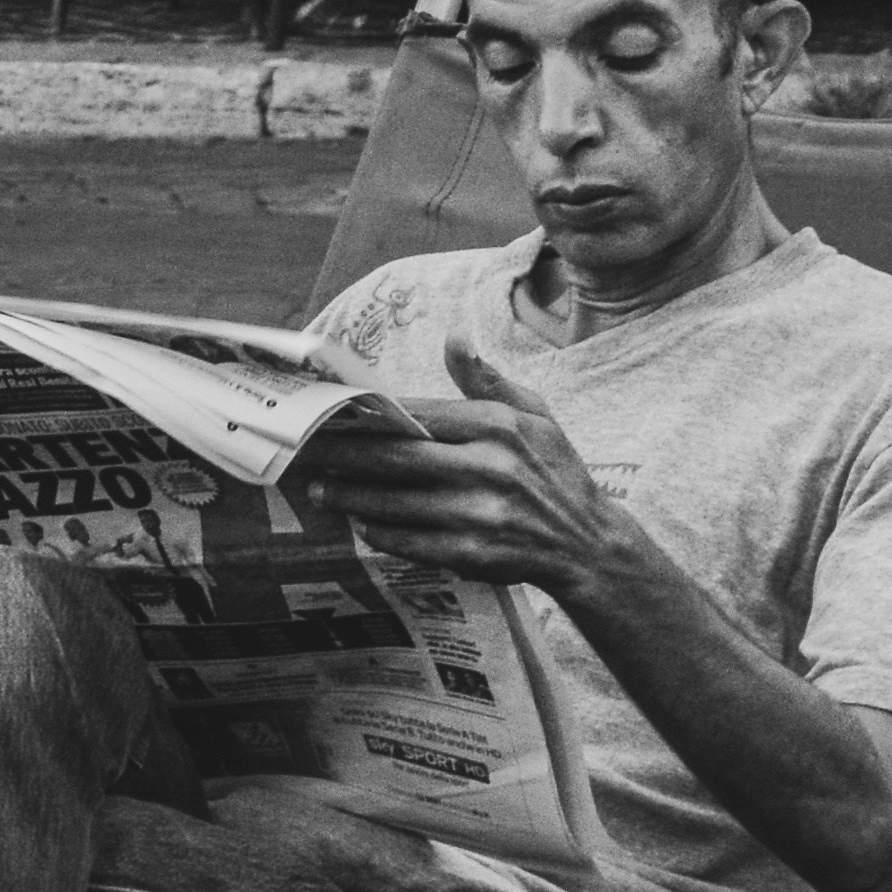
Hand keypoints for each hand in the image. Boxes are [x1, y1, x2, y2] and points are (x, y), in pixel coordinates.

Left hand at [286, 338, 622, 591]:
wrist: (587, 546)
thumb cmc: (553, 473)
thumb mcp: (534, 416)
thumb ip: (487, 381)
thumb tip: (454, 338)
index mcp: (500, 427)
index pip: (417, 415)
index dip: (369, 416)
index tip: (332, 414)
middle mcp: (489, 468)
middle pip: (394, 458)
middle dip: (341, 455)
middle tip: (305, 451)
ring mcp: (478, 514)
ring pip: (393, 501)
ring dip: (348, 495)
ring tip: (320, 488)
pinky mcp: (471, 553)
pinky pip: (407, 540)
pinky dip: (377, 530)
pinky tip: (357, 520)